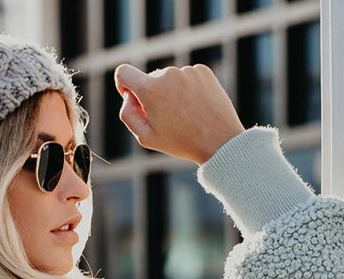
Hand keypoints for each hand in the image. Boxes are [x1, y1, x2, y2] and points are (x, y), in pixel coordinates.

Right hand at [113, 63, 244, 164]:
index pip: (123, 73)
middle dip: (152, 97)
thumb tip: (128, 96)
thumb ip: (128, 114)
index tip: (131, 97)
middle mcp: (168, 74)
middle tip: (168, 120)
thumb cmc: (180, 142)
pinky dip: (187, 90)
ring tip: (185, 115)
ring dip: (172, 94)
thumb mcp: (146, 137)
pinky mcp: (203, 71)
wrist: (219, 141)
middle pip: (150, 80)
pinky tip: (196, 107)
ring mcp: (187, 71)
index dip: (123, 85)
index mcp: (150, 90)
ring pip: (169, 80)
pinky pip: (186, 78)